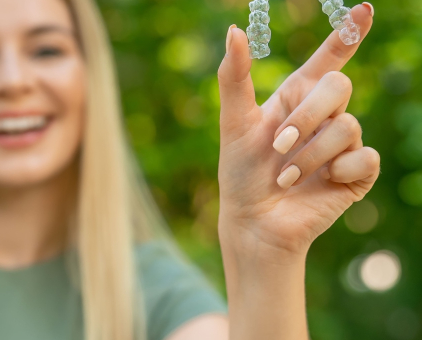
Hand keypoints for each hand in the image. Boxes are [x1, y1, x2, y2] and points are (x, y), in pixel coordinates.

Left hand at [217, 4, 378, 260]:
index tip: (364, 11)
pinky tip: (320, 184)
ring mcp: (342, 145)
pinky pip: (363, 157)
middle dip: (307, 117)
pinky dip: (335, 170)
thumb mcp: (234, 124)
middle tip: (279, 145)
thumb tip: (233, 29)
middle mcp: (323, 117)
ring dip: (309, 155)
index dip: (346, 34)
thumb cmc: (241, 174)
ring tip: (284, 177)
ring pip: (347, 126)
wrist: (253, 221)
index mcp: (296, 99)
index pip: (327, 60)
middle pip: (338, 87)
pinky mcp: (356, 173)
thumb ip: (235, 78)